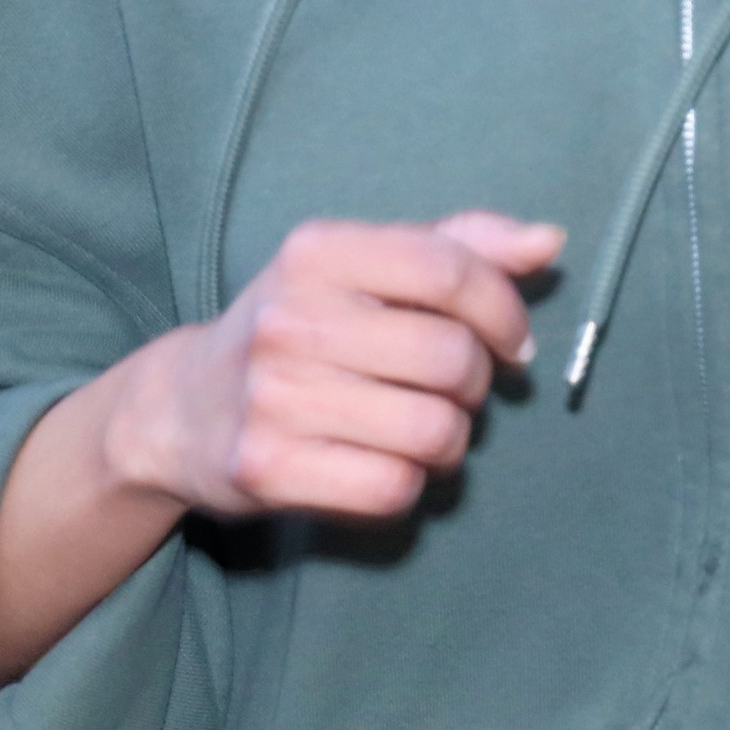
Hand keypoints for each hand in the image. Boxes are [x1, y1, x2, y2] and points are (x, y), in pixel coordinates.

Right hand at [111, 213, 562, 520]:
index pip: (449, 269)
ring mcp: (273, 396)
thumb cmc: (297, 330)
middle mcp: (290, 318)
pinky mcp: (267, 467)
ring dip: (449, 441)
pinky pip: (392, 487)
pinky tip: (384, 465)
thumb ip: (457, 246)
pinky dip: (408, 485)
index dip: (504, 311)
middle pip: (451, 358)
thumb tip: (548, 241)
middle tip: (455, 392)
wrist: (181, 409)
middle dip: (477, 384)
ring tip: (420, 430)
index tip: (512, 342)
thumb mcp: (360, 268)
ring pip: (433, 430)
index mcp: (317, 252)